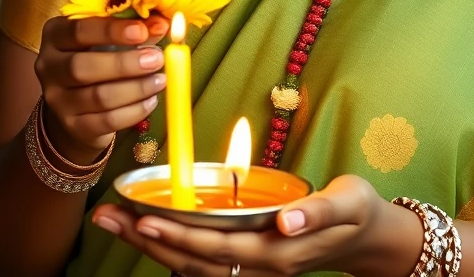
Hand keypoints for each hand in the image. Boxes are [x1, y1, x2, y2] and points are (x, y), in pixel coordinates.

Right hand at [34, 14, 169, 164]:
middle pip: (83, 67)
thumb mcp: (107, 35)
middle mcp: (48, 66)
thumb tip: (162, 25)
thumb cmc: (98, 54)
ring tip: (160, 80)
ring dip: (135, 88)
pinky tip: (151, 100)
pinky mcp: (73, 126)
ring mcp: (57, 99)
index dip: (112, 30)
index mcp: (55, 34)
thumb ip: (133, 28)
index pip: (79, 30)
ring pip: (97, 97)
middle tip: (157, 59)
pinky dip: (133, 112)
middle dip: (124, 64)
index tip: (143, 30)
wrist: (78, 101)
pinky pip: (106, 121)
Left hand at [92, 174, 400, 276]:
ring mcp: (253, 270)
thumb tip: (286, 219)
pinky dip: (170, 251)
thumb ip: (317, 213)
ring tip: (114, 222)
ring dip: (150, 246)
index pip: (217, 247)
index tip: (143, 217)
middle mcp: (260, 268)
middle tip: (106, 216)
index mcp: (279, 252)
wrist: (367, 237)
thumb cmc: (356, 210)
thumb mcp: (347, 203)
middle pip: (192, 260)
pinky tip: (146, 235)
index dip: (178, 235)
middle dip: (147, 240)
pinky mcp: (249, 263)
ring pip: (191, 266)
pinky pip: (201, 265)